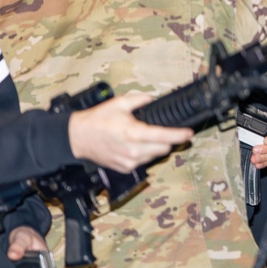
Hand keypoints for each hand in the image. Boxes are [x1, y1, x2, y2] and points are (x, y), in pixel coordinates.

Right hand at [68, 92, 194, 172]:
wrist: (77, 138)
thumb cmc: (97, 120)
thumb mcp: (119, 103)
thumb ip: (140, 99)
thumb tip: (154, 98)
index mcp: (133, 133)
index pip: (164, 136)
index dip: (180, 135)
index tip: (189, 133)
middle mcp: (133, 150)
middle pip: (164, 148)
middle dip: (169, 140)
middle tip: (167, 132)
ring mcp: (129, 162)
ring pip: (155, 156)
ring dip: (156, 147)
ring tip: (146, 137)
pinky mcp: (125, 168)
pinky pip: (144, 162)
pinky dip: (145, 154)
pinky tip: (136, 145)